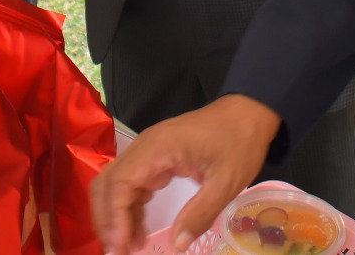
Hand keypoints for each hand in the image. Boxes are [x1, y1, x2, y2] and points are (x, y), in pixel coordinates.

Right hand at [91, 95, 281, 254]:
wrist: (247, 113)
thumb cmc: (238, 142)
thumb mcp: (226, 182)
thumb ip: (200, 213)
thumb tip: (177, 246)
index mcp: (157, 149)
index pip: (120, 184)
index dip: (115, 217)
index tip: (121, 246)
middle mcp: (144, 147)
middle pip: (108, 183)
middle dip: (107, 219)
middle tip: (118, 251)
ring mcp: (147, 151)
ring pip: (115, 184)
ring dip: (116, 215)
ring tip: (129, 247)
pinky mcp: (154, 157)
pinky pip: (131, 183)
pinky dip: (129, 208)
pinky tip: (138, 230)